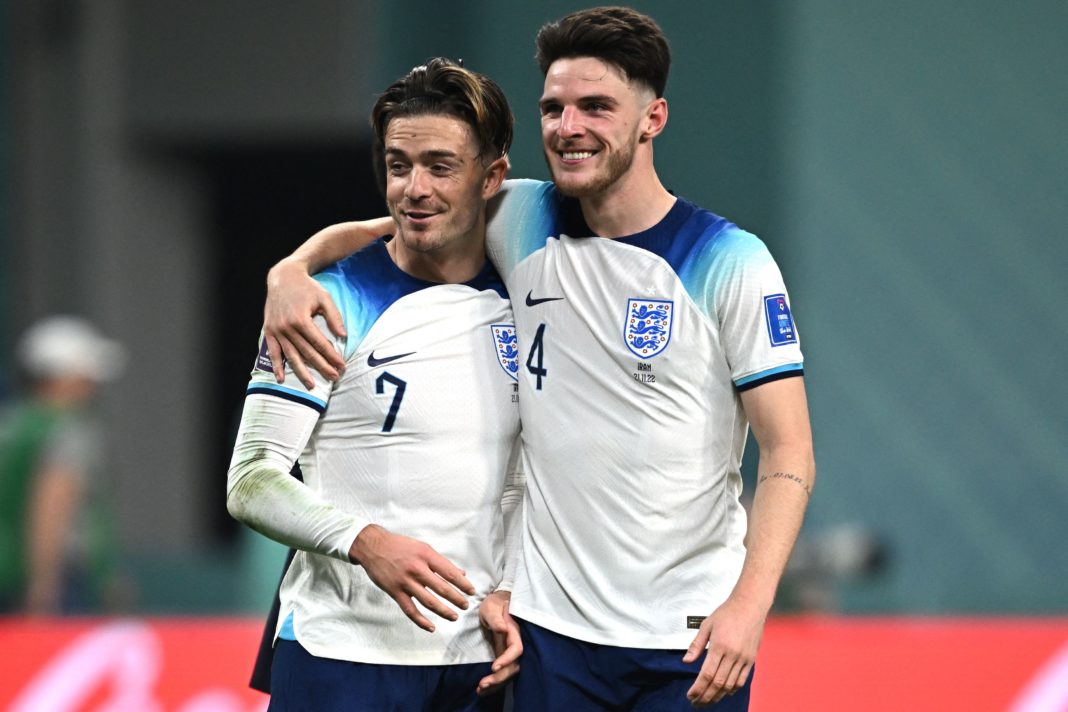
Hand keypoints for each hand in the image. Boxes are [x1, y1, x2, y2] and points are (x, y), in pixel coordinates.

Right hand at [264, 258, 346, 388]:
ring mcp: (277, 331)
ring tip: (312, 386)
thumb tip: (343, 336)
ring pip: (291, 356)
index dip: (332, 356)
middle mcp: (287, 328)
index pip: (320, 344)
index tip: (342, 366)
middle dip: (322, 367)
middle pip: (307, 353)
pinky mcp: (269, 331)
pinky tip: (281, 378)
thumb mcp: (325, 298)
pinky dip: (277, 366)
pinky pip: (273, 352)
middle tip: (334, 378)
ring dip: (302, 372)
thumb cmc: (307, 288)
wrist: (283, 277)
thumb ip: (334, 317)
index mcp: (301, 320)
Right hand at [349, 524, 475, 632]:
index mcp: (426, 555)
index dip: (462, 584)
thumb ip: (441, 561)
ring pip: (429, 601)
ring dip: (444, 611)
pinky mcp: (395, 592)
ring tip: (454, 616)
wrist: (373, 546)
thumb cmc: (400, 545)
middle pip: (442, 588)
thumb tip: (460, 573)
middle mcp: (417, 569)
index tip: (471, 591)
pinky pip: (410, 610)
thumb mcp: (422, 547)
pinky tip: (431, 627)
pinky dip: (421, 621)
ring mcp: (405, 582)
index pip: (450, 572)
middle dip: (457, 599)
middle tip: (466, 606)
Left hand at [476, 590, 521, 694]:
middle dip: (499, 678)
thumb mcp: (491, 607)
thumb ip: (496, 618)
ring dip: (496, 684)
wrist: (496, 604)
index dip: (507, 660)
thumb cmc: (494, 603)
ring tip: (480, 690)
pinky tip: (482, 689)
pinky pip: (502, 672)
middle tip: (482, 684)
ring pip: (508, 672)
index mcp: (514, 632)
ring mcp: (509, 652)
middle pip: (513, 666)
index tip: (493, 667)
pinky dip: (494, 682)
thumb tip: (504, 629)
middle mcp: (514, 644)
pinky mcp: (503, 656)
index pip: (516, 649)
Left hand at [682, 596, 765, 706]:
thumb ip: (696, 645)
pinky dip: (732, 690)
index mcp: (719, 645)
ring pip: (730, 685)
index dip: (697, 688)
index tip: (690, 695)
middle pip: (717, 683)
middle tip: (696, 703)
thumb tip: (686, 661)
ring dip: (717, 696)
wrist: (750, 606)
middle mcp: (732, 654)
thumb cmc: (727, 613)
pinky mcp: (751, 659)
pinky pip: (741, 680)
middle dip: (705, 696)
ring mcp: (743, 658)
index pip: (706, 674)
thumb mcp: (706, 625)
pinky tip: (724, 693)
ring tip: (707, 701)